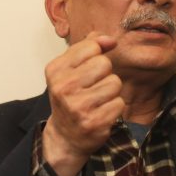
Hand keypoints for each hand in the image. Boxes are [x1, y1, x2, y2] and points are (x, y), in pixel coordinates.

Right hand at [42, 31, 124, 175]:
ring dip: (111, 92)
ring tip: (98, 100)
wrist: (65, 136)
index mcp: (56, 70)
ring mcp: (78, 106)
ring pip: (114, 83)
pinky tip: (102, 112)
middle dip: (105, 74)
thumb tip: (110, 40)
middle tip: (93, 87)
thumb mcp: (71, 69)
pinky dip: (114, 107)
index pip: (91, 46)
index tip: (89, 68)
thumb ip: (88, 48)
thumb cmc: (71, 97)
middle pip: (104, 64)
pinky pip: (119, 103)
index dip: (97, 55)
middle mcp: (63, 88)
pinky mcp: (94, 122)